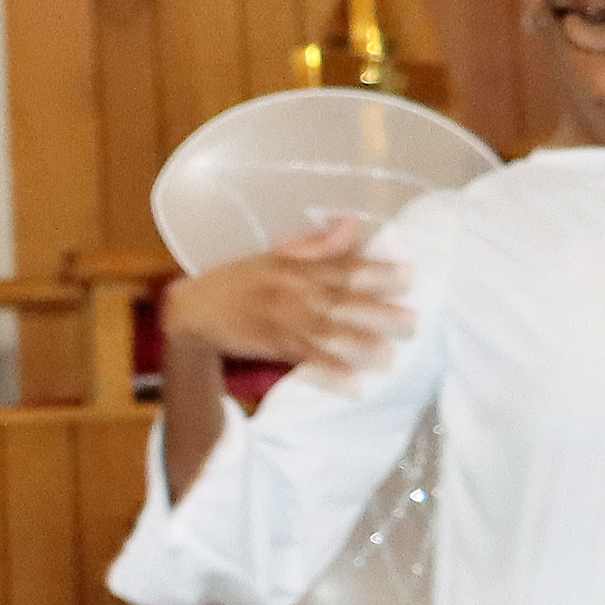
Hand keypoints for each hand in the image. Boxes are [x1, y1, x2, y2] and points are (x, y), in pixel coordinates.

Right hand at [164, 218, 407, 380]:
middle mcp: (290, 291)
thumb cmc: (236, 280)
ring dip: (359, 343)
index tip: (409, 275)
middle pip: (341, 300)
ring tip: (390, 355)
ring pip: (326, 331)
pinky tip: (353, 381)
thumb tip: (351, 223)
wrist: (192, 310)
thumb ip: (315, 245)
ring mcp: (280, 319)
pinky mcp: (270, 345)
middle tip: (412, 319)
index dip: (375, 270)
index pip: (341, 266)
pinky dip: (329, 370)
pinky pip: (305, 358)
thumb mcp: (273, 255)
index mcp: (294, 266)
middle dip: (377, 310)